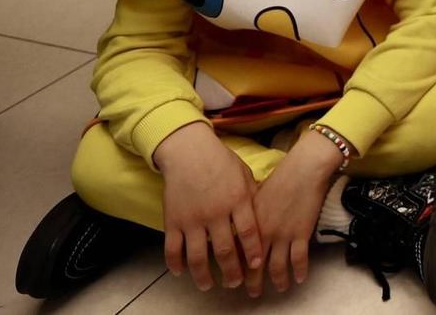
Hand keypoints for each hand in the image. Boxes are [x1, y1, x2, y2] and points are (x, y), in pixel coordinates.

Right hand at [155, 123, 263, 292]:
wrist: (188, 150)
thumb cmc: (220, 161)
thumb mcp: (244, 176)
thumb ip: (252, 198)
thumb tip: (263, 219)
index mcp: (237, 200)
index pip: (250, 233)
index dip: (253, 253)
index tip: (256, 266)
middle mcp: (216, 213)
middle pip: (226, 251)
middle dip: (232, 272)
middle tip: (235, 283)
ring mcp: (192, 218)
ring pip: (198, 257)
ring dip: (204, 276)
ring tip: (208, 285)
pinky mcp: (172, 220)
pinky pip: (172, 249)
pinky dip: (176, 264)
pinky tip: (181, 272)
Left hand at [251, 132, 342, 294]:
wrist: (304, 169)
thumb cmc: (280, 176)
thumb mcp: (255, 194)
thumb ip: (248, 213)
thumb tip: (240, 226)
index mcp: (250, 223)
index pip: (239, 253)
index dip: (237, 268)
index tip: (236, 276)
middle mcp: (264, 234)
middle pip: (255, 266)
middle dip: (253, 283)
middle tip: (252, 292)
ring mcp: (283, 235)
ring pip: (277, 267)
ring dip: (277, 281)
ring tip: (278, 288)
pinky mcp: (301, 234)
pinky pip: (299, 260)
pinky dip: (300, 271)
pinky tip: (300, 278)